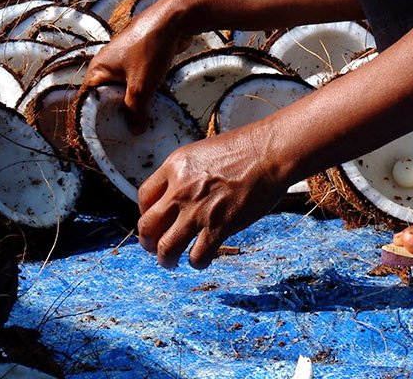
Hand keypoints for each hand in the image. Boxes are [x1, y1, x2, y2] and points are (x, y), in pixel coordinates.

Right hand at [82, 0, 188, 130]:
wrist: (175, 19)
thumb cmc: (150, 51)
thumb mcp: (140, 88)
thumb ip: (135, 112)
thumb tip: (135, 131)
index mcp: (98, 68)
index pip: (91, 99)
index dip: (99, 117)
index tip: (109, 134)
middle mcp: (108, 63)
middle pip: (111, 95)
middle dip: (122, 112)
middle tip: (131, 132)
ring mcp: (126, 59)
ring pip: (128, 88)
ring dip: (138, 102)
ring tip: (147, 122)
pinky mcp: (143, 57)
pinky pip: (141, 79)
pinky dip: (148, 90)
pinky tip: (160, 104)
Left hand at [136, 127, 290, 268]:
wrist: (269, 153)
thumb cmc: (244, 149)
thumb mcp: (202, 153)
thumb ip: (185, 175)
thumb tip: (176, 198)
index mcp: (175, 167)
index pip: (143, 197)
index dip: (145, 213)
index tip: (154, 221)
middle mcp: (180, 190)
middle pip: (147, 227)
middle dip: (148, 242)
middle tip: (155, 247)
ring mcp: (198, 211)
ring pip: (166, 248)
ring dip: (166, 259)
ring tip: (171, 261)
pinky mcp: (219, 227)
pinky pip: (197, 256)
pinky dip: (197, 262)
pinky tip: (202, 258)